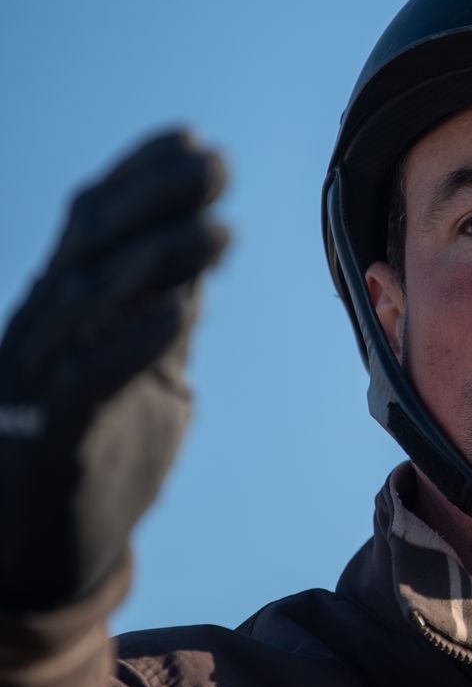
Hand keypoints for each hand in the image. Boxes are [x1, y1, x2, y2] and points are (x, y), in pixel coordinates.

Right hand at [0, 131, 228, 609]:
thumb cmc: (101, 448)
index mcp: (67, 305)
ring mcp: (38, 378)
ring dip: (157, 261)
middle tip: (217, 163)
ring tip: (219, 231)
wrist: (48, 546)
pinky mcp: (47, 438)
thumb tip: (198, 270)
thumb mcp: (142, 372)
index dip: (139, 175)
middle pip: (90, 243)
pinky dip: (129, 345)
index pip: (95, 222)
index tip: (194, 140)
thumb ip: (162, 323)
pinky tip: (177, 315)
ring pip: (91, 300)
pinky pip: (84, 383)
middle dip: (154, 195)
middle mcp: (46, 327)